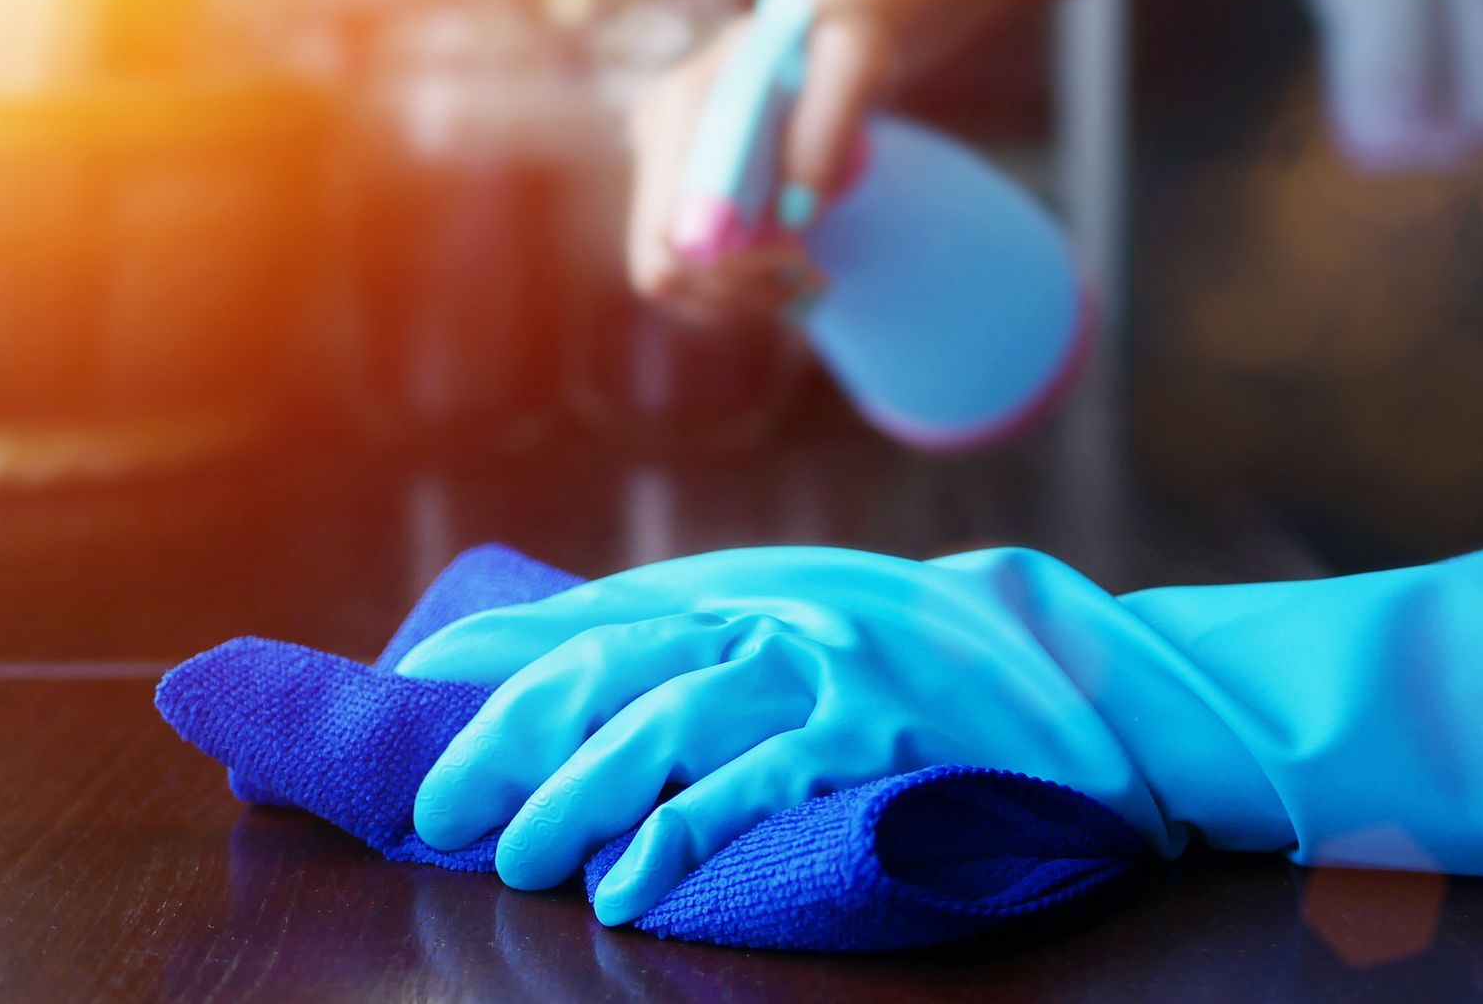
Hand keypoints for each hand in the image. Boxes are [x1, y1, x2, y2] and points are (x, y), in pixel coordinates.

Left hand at [394, 546, 1106, 925]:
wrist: (1073, 671)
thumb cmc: (917, 665)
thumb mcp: (809, 634)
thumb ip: (708, 655)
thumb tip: (580, 702)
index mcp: (745, 595)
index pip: (591, 620)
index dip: (492, 655)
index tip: (409, 690)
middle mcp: (773, 618)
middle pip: (607, 669)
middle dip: (508, 737)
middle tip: (441, 806)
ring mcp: (826, 673)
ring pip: (667, 721)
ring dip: (576, 794)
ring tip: (516, 858)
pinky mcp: (877, 739)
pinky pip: (758, 786)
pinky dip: (681, 837)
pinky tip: (628, 886)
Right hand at [626, 9, 895, 322]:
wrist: (825, 40)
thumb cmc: (841, 45)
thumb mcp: (852, 63)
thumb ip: (826, 127)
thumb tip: (794, 217)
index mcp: (684, 102)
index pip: (669, 223)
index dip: (728, 265)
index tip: (800, 253)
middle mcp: (658, 141)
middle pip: (659, 265)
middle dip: (736, 292)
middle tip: (811, 276)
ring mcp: (662, 176)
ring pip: (671, 283)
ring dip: (743, 301)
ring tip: (812, 278)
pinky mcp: (679, 201)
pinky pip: (689, 278)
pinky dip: (740, 295)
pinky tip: (792, 275)